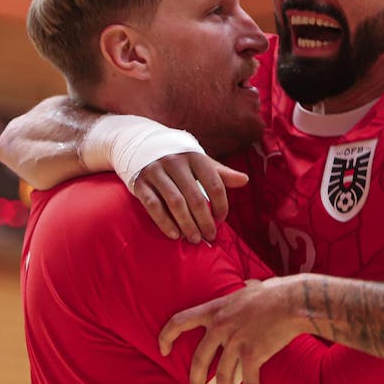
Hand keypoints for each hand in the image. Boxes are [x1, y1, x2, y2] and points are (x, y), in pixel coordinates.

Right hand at [130, 154, 248, 243]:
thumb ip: (220, 173)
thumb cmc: (177, 158)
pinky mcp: (140, 182)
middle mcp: (175, 162)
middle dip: (205, 221)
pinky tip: (175, 235)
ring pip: (175, 203)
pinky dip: (165, 223)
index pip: (215, 184)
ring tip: (195, 239)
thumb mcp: (199, 161)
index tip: (221, 220)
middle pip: (196, 197)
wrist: (138, 144)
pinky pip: (154, 206)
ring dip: (187, 225)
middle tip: (210, 236)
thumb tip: (245, 180)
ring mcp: (155, 171)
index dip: (221, 205)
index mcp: (194, 156)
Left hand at [158, 277, 310, 383]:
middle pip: (199, 360)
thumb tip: (248, 286)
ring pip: (222, 376)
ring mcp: (235, 341)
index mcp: (215, 310)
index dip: (166, 337)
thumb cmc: (276, 292)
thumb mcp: (249, 289)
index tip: (163, 350)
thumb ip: (242, 292)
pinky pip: (249, 381)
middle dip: (195, 381)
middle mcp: (220, 327)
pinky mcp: (252, 354)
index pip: (179, 321)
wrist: (294, 301)